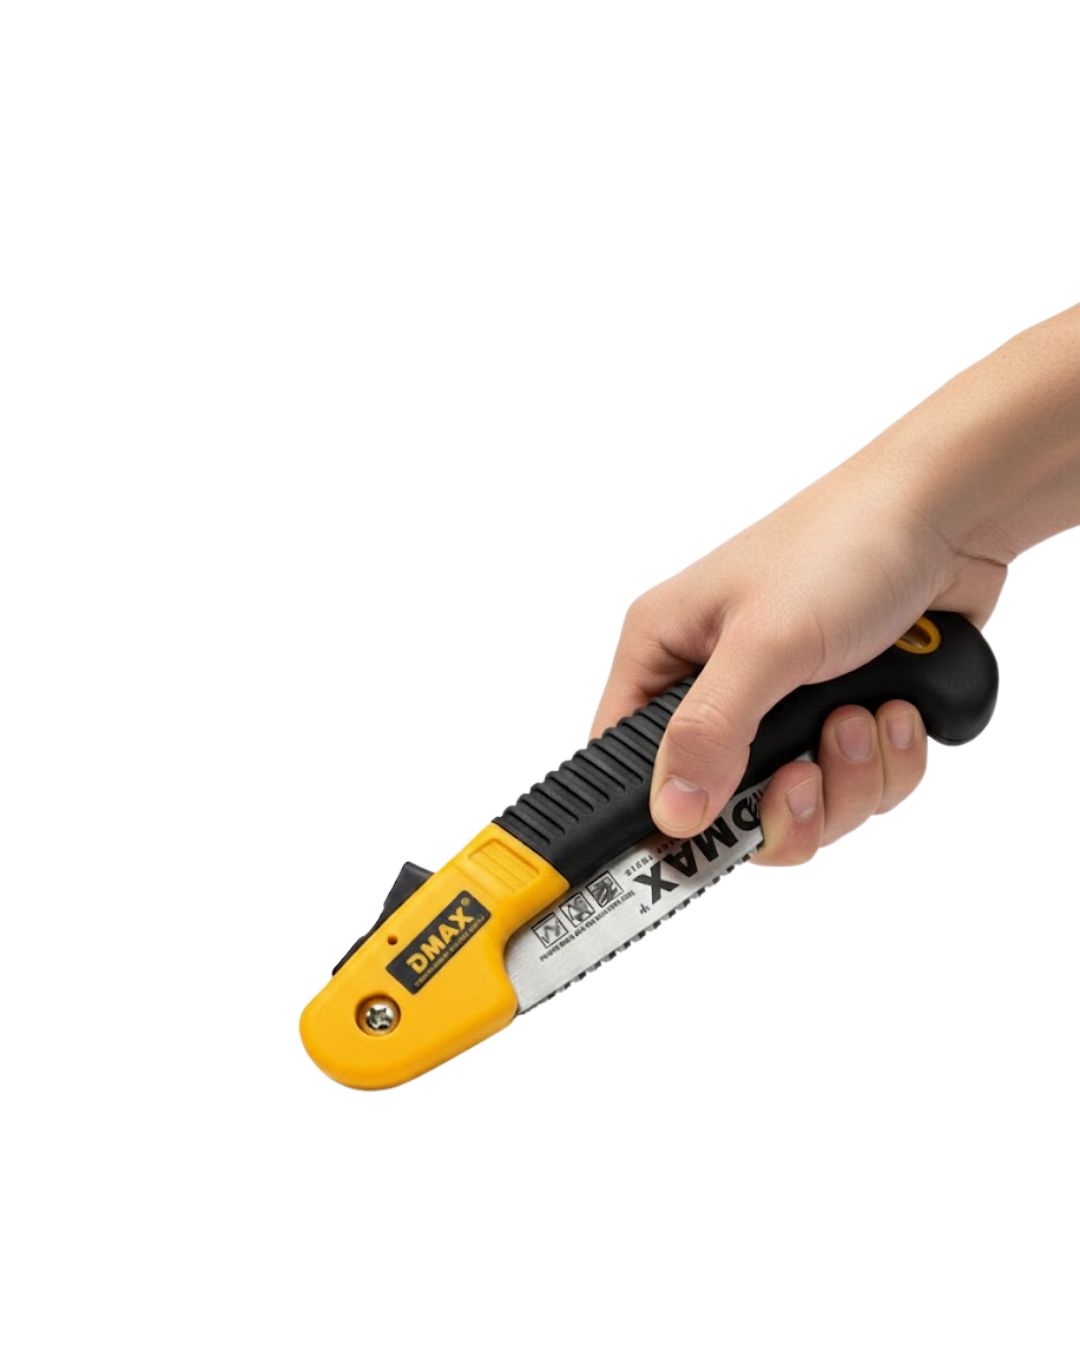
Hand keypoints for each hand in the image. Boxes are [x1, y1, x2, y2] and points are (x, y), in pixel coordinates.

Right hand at [590, 459, 1006, 863]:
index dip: (663, 812)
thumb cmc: (844, 543)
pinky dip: (889, 762)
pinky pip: (859, 788)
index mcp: (666, 653)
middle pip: (725, 806)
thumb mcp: (766, 642)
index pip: (627, 760)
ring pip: (804, 806)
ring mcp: (784, 705)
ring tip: (864, 714)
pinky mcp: (844, 716)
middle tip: (808, 771)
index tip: (709, 841)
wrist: (952, 514)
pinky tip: (899, 707)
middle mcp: (717, 685)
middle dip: (788, 802)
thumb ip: (712, 732)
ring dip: (849, 777)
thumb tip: (672, 815)